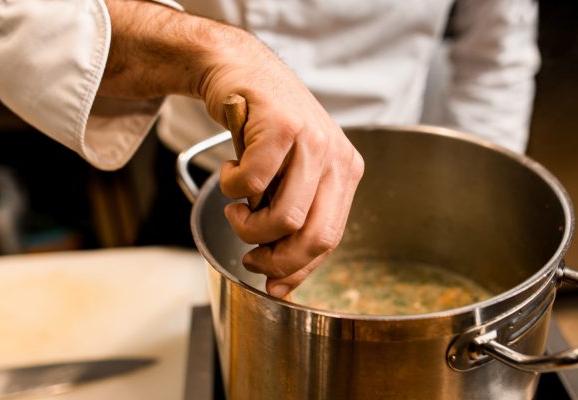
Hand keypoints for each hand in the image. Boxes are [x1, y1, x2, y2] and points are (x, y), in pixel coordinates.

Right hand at [201, 45, 363, 298]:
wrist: (239, 71)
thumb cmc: (262, 128)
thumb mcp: (290, 173)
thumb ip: (294, 217)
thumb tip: (280, 282)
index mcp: (346, 171)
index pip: (330, 238)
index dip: (298, 268)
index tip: (272, 284)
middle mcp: (336, 156)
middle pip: (314, 236)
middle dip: (275, 260)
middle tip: (249, 257)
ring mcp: (311, 140)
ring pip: (284, 217)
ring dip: (248, 225)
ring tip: (237, 208)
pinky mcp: (280, 127)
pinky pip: (252, 185)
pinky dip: (232, 188)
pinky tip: (231, 170)